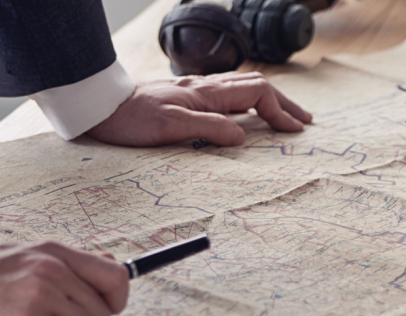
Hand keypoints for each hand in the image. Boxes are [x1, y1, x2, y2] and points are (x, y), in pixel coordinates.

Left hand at [86, 72, 312, 146]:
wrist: (101, 106)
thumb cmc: (131, 118)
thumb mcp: (170, 126)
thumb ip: (209, 128)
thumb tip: (242, 137)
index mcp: (207, 93)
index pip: (257, 94)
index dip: (279, 112)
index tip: (293, 132)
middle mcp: (205, 88)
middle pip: (257, 87)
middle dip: (284, 104)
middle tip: (304, 121)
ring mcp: (196, 92)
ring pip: (243, 88)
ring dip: (269, 101)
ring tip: (284, 116)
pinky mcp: (186, 99)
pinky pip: (228, 95)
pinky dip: (248, 103)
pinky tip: (247, 113)